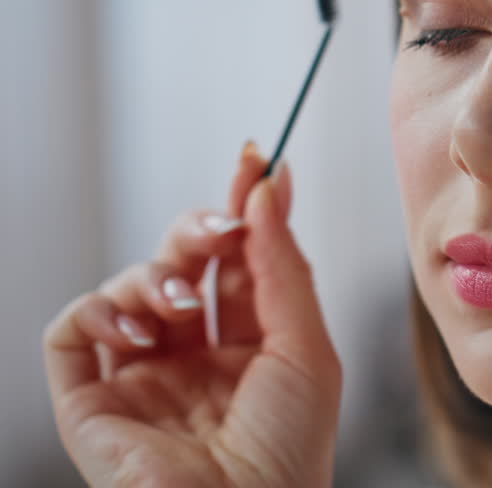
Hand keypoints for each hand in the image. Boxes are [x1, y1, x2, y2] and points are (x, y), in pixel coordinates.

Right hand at [43, 143, 341, 487]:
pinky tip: (138, 332)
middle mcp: (195, 356)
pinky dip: (99, 313)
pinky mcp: (91, 399)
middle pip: (183, 262)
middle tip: (218, 231)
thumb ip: (282, 264)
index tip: (254, 159)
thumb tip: (269, 185)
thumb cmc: (288, 447)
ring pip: (130, 287)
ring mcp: (141, 376)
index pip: (239, 260)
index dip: (242, 209)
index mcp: (252, 346)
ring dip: (155, 278)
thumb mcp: (305, 345)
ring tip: (181, 309)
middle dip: (197, 231)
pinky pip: (72, 329)